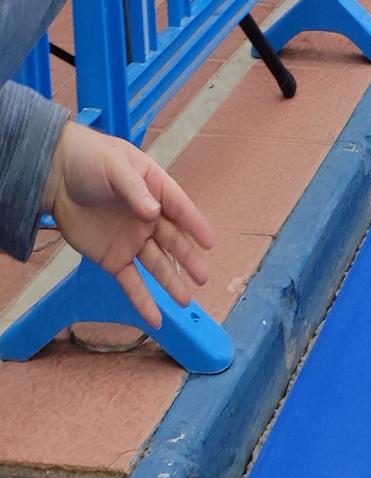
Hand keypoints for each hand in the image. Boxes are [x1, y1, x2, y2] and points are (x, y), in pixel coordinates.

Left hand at [43, 122, 213, 331]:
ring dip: (171, 282)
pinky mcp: (113, 258)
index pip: (180, 209)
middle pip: (173, 241)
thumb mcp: (116, 166)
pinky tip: (155, 318)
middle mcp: (149, 218)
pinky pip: (131, 281)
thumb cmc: (89, 159)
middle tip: (203, 276)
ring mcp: (131, 240)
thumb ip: (135, 190)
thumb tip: (153, 213)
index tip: (209, 242)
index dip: (195, 224)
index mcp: (155, 190)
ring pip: (157, 265)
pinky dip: (143, 300)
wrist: (53, 174)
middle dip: (188, 259)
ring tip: (186, 300)